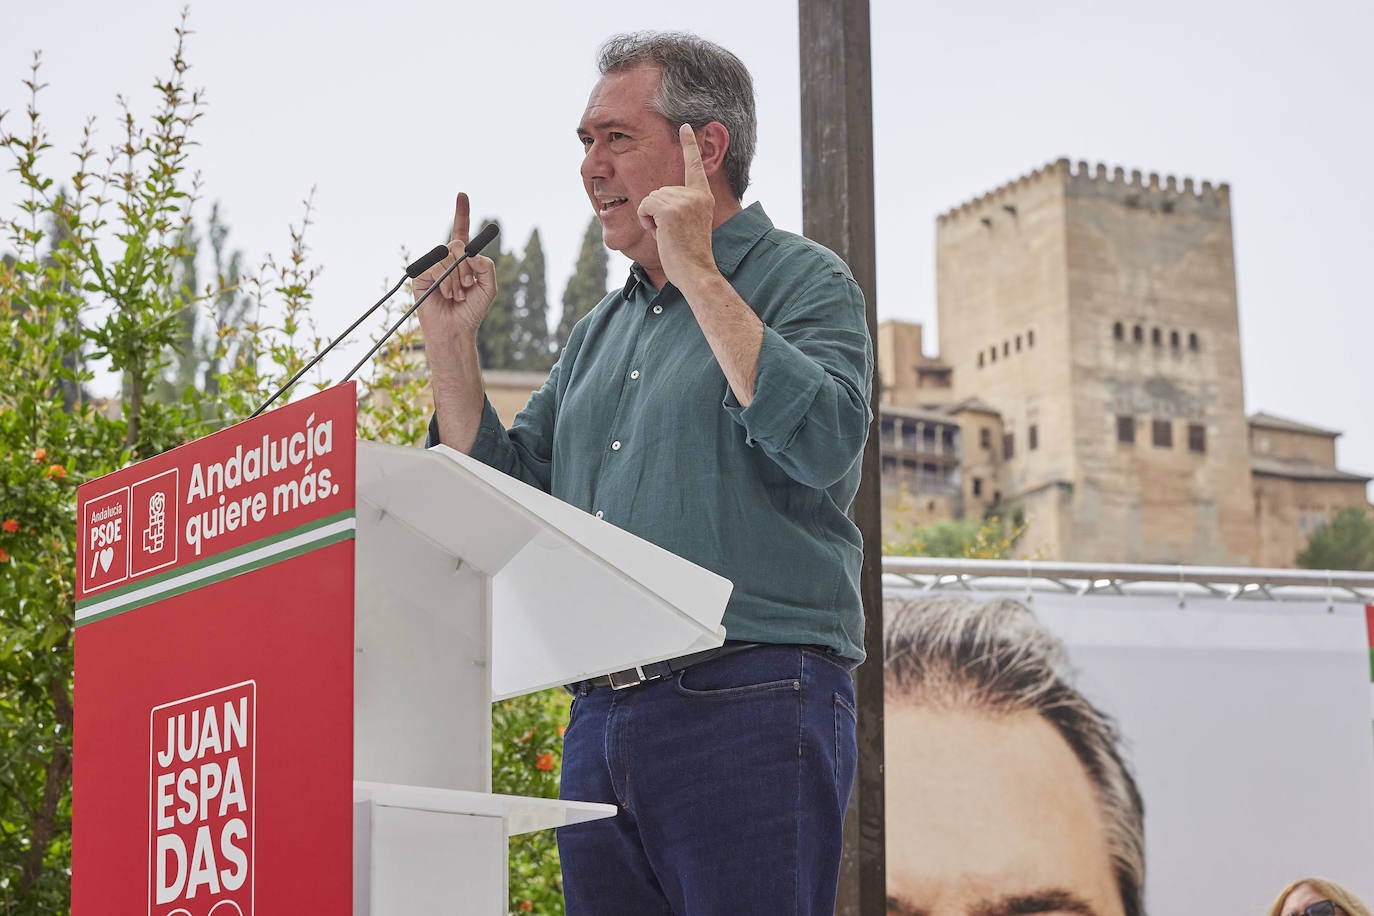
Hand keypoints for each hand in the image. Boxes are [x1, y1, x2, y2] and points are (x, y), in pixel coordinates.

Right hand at [415, 192, 496, 347]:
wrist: (456, 329)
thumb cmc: (471, 310)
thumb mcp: (489, 287)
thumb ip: (487, 266)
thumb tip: (471, 252)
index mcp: (462, 259)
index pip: (461, 231)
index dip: (462, 213)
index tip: (462, 195)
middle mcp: (445, 259)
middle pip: (458, 244)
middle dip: (467, 267)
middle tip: (468, 287)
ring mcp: (432, 265)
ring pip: (447, 256)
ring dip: (456, 278)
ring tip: (457, 295)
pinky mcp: (420, 275)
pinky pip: (435, 266)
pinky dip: (444, 281)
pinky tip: (446, 295)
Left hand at [636, 124, 718, 290]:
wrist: (696, 271)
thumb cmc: (690, 254)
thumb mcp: (691, 223)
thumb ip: (682, 205)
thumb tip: (660, 199)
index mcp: (703, 196)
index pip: (695, 165)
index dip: (689, 144)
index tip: (685, 126)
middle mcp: (695, 194)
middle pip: (659, 190)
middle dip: (657, 213)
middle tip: (673, 233)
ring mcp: (683, 200)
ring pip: (649, 199)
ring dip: (651, 219)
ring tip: (669, 235)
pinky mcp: (669, 209)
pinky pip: (644, 207)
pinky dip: (646, 221)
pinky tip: (661, 234)